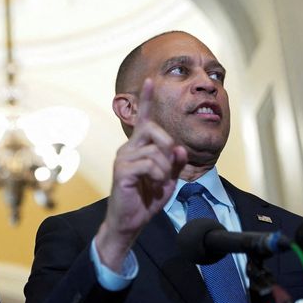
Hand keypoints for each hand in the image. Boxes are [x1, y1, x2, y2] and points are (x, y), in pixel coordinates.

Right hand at [95, 78, 187, 270]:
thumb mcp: (168, 180)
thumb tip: (179, 149)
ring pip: (155, 149)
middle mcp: (128, 148)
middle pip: (154, 130)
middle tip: (171, 167)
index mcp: (138, 147)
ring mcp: (123, 158)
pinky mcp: (122, 170)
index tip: (150, 80)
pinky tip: (155, 184)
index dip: (146, 100)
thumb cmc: (146, 199)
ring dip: (165, 168)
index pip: (143, 119)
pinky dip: (159, 174)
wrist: (130, 222)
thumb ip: (175, 163)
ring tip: (160, 183)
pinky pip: (149, 163)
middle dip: (169, 146)